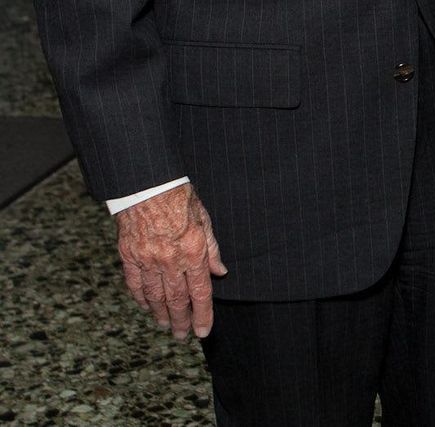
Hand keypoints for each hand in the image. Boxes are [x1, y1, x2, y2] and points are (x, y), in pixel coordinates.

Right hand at [116, 183, 226, 339]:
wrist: (146, 184)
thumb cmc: (178, 196)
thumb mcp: (203, 217)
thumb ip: (211, 248)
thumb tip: (219, 271)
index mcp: (192, 250)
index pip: (200, 292)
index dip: (202, 315)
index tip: (203, 331)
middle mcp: (170, 259)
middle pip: (177, 300)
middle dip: (182, 321)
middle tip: (183, 336)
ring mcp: (148, 260)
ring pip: (155, 297)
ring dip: (161, 315)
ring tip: (167, 325)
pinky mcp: (130, 257)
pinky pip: (136, 285)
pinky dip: (142, 299)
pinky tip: (147, 307)